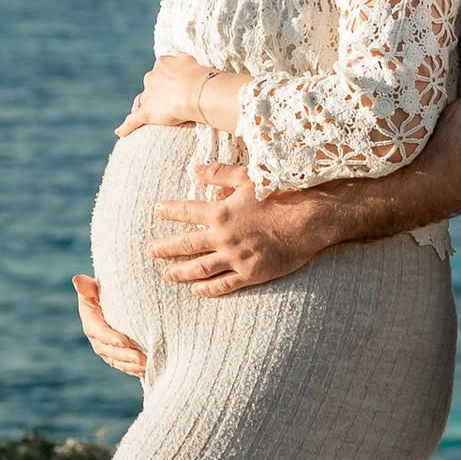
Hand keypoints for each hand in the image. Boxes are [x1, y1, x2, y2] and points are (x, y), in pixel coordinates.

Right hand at [72, 272, 146, 377]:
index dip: (111, 338)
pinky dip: (135, 370)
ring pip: (118, 362)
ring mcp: (106, 350)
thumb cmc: (103, 291)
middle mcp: (96, 339)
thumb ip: (88, 286)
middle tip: (142, 358)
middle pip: (109, 351)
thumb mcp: (94, 288)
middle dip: (125, 356)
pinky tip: (147, 371)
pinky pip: (124, 366)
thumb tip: (76, 279)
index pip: (99, 332)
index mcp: (90, 322)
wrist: (111, 301)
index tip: (125, 342)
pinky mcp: (117, 356)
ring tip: (147, 366)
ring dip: (132, 366)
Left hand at [115, 52, 209, 137]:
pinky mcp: (146, 113)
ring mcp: (148, 95)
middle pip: (149, 85)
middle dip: (155, 92)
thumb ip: (183, 62)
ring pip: (140, 101)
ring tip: (141, 114)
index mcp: (162, 63)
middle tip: (167, 101)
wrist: (194, 91)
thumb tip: (183, 64)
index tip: (173, 83)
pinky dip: (126, 127)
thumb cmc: (198, 76)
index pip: (160, 70)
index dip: (166, 78)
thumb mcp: (191, 61)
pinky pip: (132, 121)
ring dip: (141, 107)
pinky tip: (120, 132)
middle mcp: (151, 77)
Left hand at [149, 164, 329, 293]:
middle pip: (186, 244)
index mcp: (221, 211)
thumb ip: (218, 173)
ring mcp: (236, 257)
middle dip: (165, 247)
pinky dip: (207, 289)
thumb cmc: (281, 194)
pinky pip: (223, 285)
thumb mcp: (248, 177)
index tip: (156, 211)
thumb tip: (194, 169)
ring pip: (200, 268)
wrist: (310, 219)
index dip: (169, 211)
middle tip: (151, 250)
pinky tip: (196, 290)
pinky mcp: (250, 274)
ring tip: (166, 274)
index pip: (187, 211)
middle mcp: (223, 237)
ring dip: (180, 271)